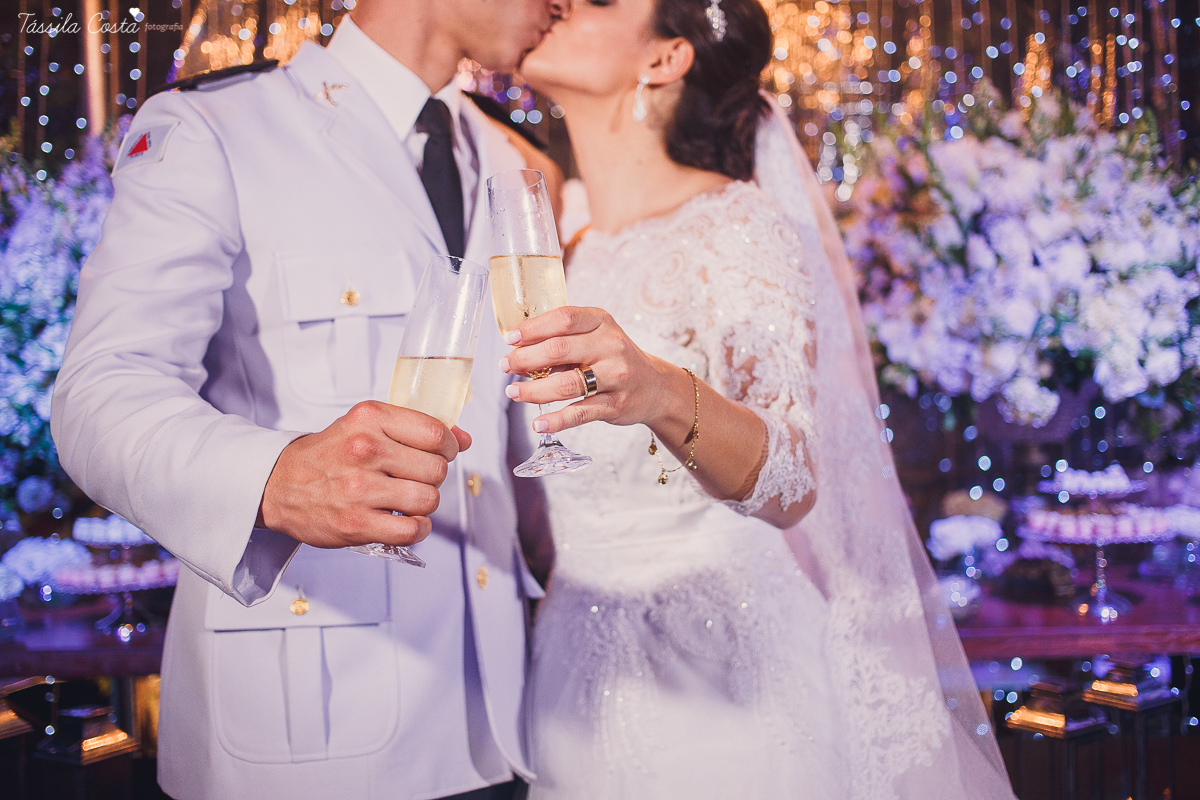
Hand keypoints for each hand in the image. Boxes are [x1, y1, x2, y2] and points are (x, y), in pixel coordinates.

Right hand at [259, 401, 470, 548]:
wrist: (279, 485)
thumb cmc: (330, 454)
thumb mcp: (367, 425)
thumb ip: (415, 428)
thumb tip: (464, 438)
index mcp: (370, 419)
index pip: (435, 432)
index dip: (448, 446)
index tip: (441, 452)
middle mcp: (365, 451)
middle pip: (436, 469)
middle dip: (433, 476)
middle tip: (415, 478)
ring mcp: (360, 489)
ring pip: (428, 500)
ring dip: (425, 504)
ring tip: (408, 500)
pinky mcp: (356, 524)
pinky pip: (412, 531)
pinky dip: (417, 529)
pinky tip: (406, 522)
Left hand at [499, 306, 681, 433]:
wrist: (655, 387)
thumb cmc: (614, 358)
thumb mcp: (596, 336)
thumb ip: (564, 339)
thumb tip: (518, 350)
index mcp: (602, 322)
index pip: (564, 318)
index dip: (533, 328)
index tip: (510, 338)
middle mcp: (611, 346)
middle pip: (559, 350)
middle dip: (525, 359)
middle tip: (506, 367)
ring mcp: (616, 376)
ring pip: (566, 384)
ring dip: (534, 390)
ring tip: (513, 392)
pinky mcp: (616, 405)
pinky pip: (580, 413)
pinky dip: (556, 420)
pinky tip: (538, 423)